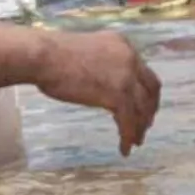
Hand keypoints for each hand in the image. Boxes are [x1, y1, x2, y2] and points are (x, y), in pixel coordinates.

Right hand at [30, 30, 160, 155]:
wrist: (43, 56)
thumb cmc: (52, 55)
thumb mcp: (88, 52)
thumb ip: (102, 64)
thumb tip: (103, 84)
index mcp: (123, 46)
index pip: (143, 72)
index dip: (145, 91)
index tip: (142, 105)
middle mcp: (131, 59)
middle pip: (151, 89)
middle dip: (150, 109)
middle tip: (145, 125)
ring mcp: (126, 77)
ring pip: (142, 108)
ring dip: (141, 126)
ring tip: (136, 141)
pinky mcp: (117, 95)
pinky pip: (128, 121)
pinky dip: (128, 136)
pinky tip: (124, 148)